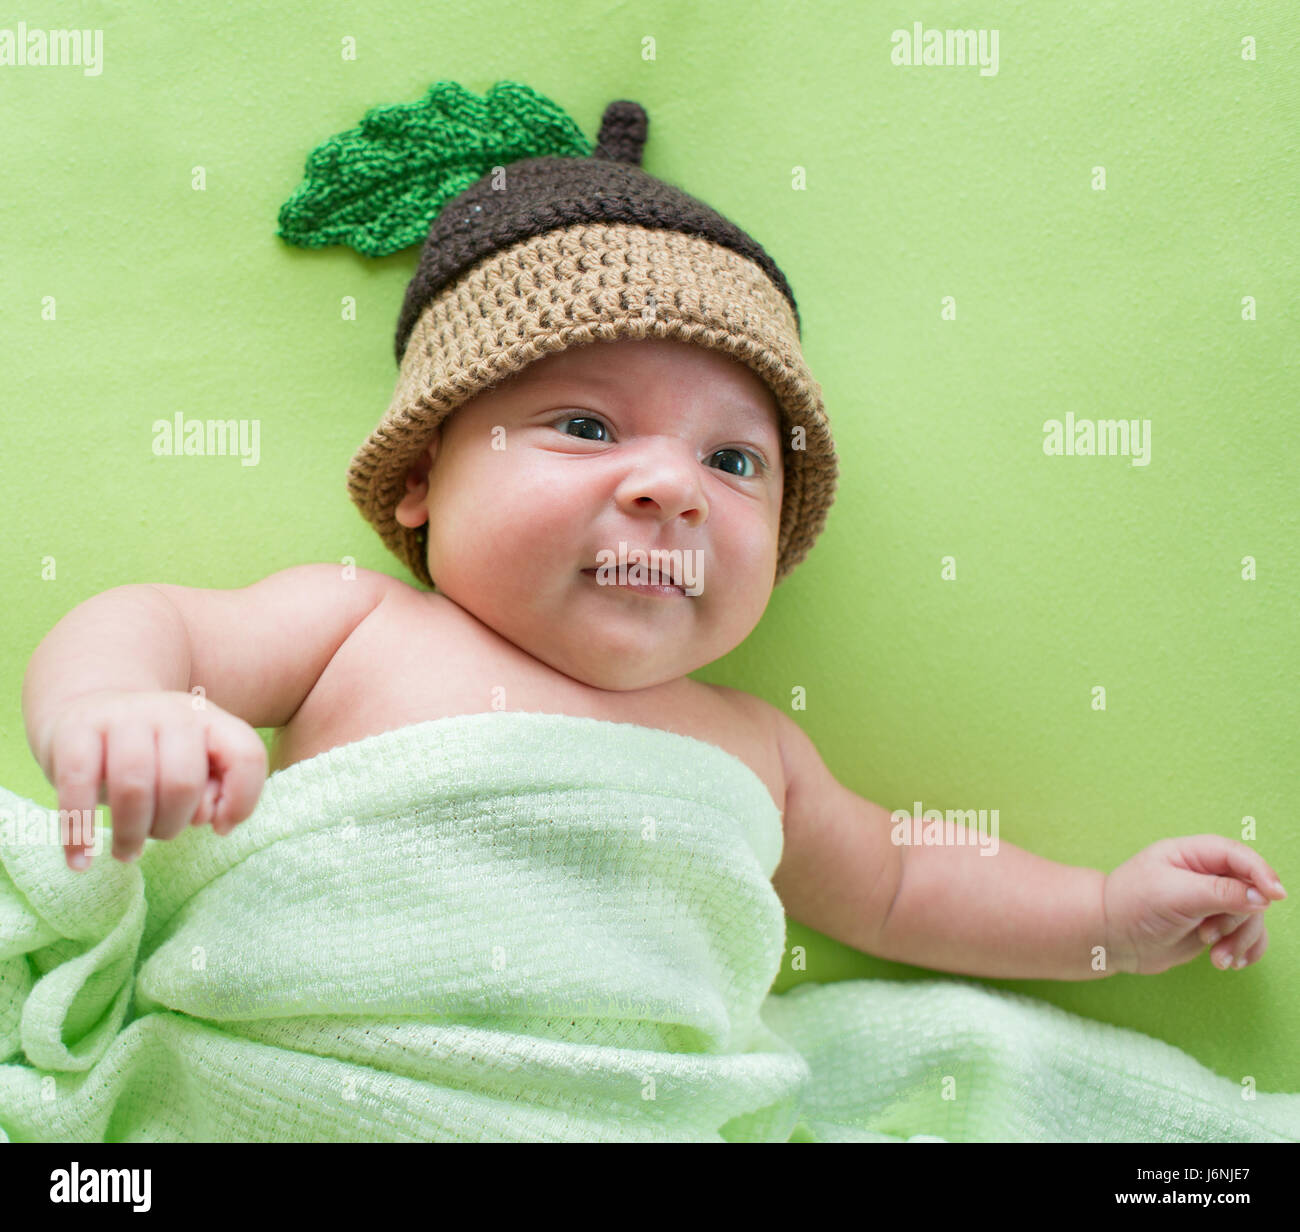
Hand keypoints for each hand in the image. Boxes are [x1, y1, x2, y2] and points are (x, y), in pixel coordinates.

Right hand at [40, 689, 268, 870]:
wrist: (88, 712)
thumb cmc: (151, 755)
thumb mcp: (193, 765)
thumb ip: (215, 789)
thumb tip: (214, 818)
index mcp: (209, 718)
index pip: (246, 755)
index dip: (242, 800)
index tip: (220, 828)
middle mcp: (170, 711)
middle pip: (183, 783)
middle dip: (172, 825)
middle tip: (156, 836)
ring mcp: (121, 716)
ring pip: (134, 788)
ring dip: (131, 834)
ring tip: (126, 851)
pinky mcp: (73, 731)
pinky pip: (77, 787)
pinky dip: (78, 832)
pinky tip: (82, 860)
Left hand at [1102, 835, 1285, 974]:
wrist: (1110, 938)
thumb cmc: (1131, 907)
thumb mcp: (1173, 894)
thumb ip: (1218, 893)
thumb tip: (1261, 897)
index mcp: (1190, 854)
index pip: (1237, 855)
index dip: (1260, 872)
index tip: (1275, 895)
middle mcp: (1204, 875)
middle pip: (1250, 890)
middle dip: (1238, 918)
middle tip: (1209, 935)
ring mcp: (1210, 901)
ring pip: (1251, 916)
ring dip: (1241, 940)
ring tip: (1217, 958)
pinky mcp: (1213, 926)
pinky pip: (1247, 936)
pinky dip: (1245, 950)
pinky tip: (1230, 963)